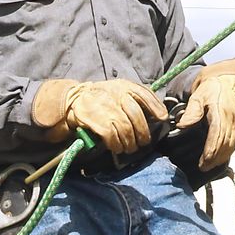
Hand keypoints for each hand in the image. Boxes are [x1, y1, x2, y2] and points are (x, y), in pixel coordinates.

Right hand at [32, 78, 167, 154]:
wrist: (72, 100)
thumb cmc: (100, 98)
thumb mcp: (117, 91)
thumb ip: (134, 99)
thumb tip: (156, 114)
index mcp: (123, 85)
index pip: (144, 94)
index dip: (156, 107)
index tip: (163, 118)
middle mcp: (115, 94)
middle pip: (136, 115)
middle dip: (143, 132)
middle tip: (143, 142)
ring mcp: (105, 106)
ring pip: (125, 128)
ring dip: (130, 142)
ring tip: (130, 148)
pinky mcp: (95, 119)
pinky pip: (111, 135)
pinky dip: (117, 144)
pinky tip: (117, 148)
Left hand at [179, 59, 234, 170]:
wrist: (228, 82)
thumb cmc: (211, 89)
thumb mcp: (198, 96)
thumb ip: (191, 111)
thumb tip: (182, 125)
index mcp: (221, 110)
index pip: (217, 134)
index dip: (211, 150)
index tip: (203, 162)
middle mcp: (233, 117)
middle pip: (225, 143)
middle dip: (214, 158)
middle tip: (203, 167)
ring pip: (232, 144)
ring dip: (221, 157)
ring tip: (210, 166)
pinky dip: (229, 151)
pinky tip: (221, 158)